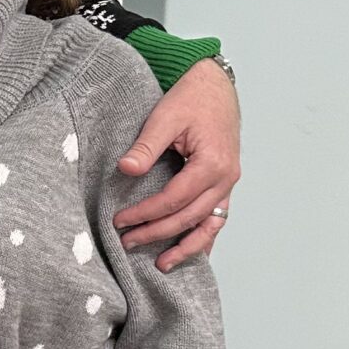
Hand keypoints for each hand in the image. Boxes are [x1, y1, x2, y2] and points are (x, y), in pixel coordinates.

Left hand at [114, 57, 239, 271]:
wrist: (213, 85)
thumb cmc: (190, 98)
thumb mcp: (165, 117)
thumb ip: (146, 146)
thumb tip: (125, 169)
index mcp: (212, 163)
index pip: (174, 200)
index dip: (146, 214)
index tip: (120, 222)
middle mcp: (225, 178)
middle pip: (189, 217)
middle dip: (158, 233)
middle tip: (128, 243)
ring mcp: (229, 183)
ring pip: (210, 225)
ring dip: (187, 247)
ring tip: (162, 264)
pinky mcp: (225, 184)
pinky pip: (217, 218)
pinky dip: (204, 236)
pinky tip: (191, 252)